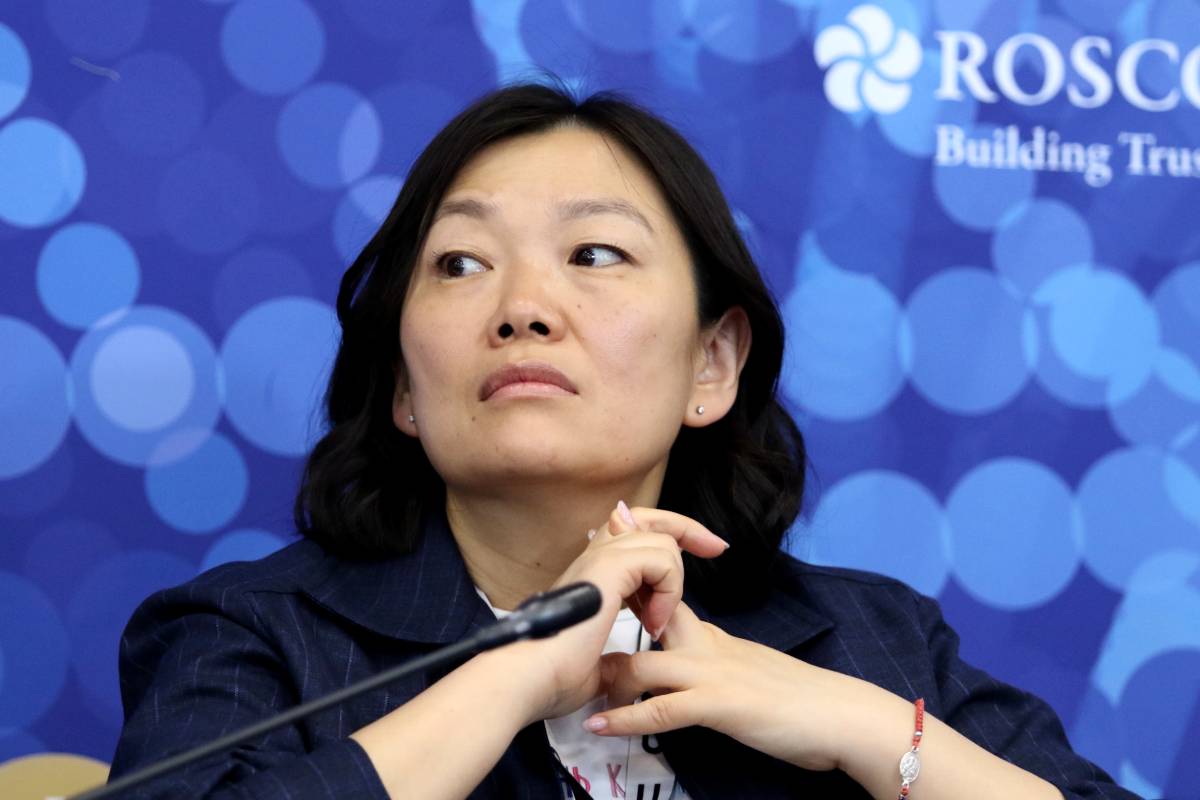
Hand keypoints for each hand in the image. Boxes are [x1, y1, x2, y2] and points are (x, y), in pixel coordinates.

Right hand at [505, 504, 728, 724]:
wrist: (524, 680)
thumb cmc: (549, 680)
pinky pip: (660, 558)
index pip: (633, 533)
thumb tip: (617, 670)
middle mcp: (592, 560)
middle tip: (715, 548)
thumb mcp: (592, 668)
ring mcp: (597, 560)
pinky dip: (668, 589)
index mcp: (590, 577)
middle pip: (649, 519)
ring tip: (658, 622)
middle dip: (687, 530)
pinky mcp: (606, 569)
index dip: (671, 537)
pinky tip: (652, 624)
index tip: (704, 553)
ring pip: (660, 540)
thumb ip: (610, 658)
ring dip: (673, 580)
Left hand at [583, 598, 894, 773]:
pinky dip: (626, 717)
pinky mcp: (720, 704)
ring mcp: (712, 671)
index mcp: (713, 637)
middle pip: (648, 613)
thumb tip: (684, 661)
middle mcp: (707, 645)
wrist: (842, 716)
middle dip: (609, 603)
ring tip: (576, 689)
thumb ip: (715, 659)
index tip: (603, 549)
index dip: (631, 577)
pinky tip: (600, 724)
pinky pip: (662, 708)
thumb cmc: (801, 700)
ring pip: (643, 660)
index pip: (665, 597)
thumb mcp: (750, 669)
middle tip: (567, 600)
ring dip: (604, 677)